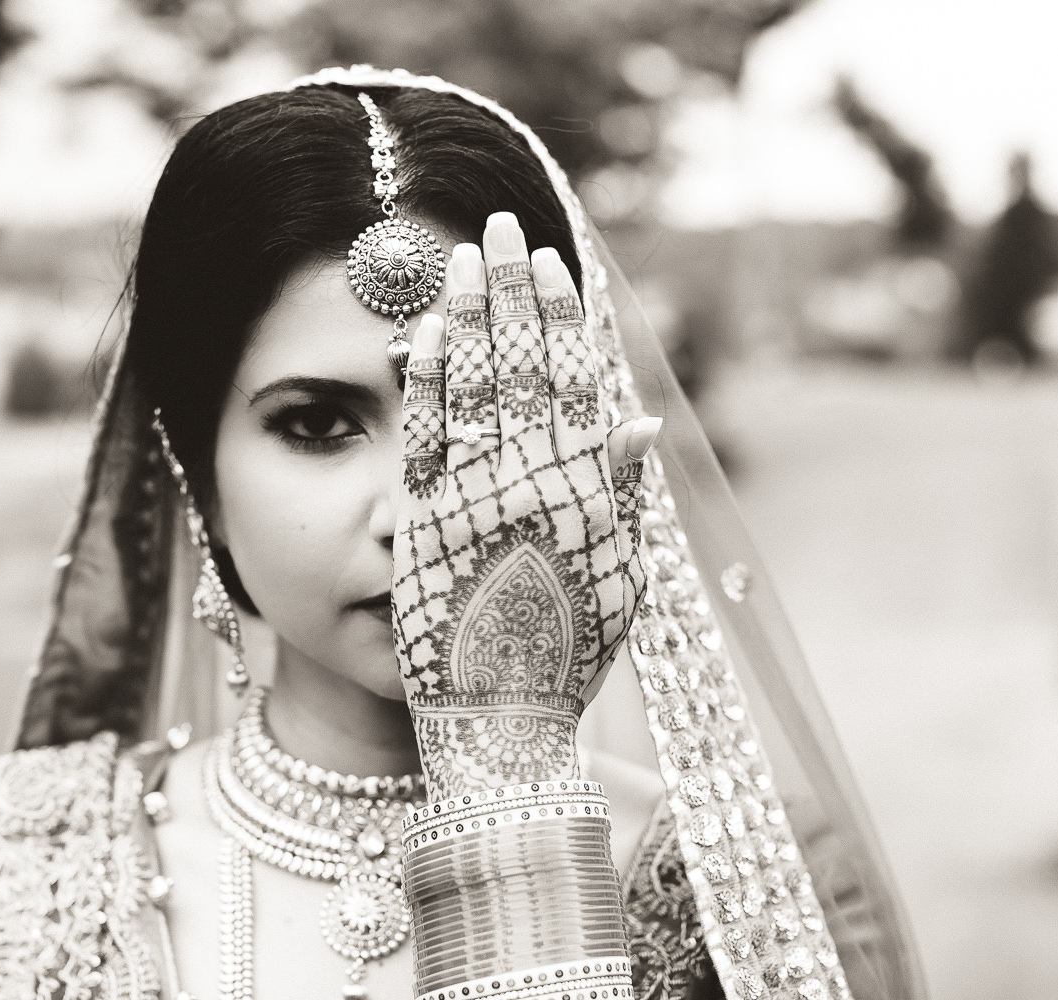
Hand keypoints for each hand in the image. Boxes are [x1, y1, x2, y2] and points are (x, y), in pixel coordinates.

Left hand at [391, 212, 658, 799]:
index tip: (548, 261)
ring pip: (469, 389)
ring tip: (459, 257)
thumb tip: (640, 420)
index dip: (557, 317)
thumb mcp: (621, 582)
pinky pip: (421, 439)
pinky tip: (418, 334)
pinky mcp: (418, 524)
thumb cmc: (569, 661)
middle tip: (496, 225)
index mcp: (581, 491)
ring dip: (465, 316)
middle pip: (518, 367)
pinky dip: (423, 383)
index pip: (569, 381)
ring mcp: (469, 499)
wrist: (502, 726)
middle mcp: (527, 483)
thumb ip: (624, 498)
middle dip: (507, 291)